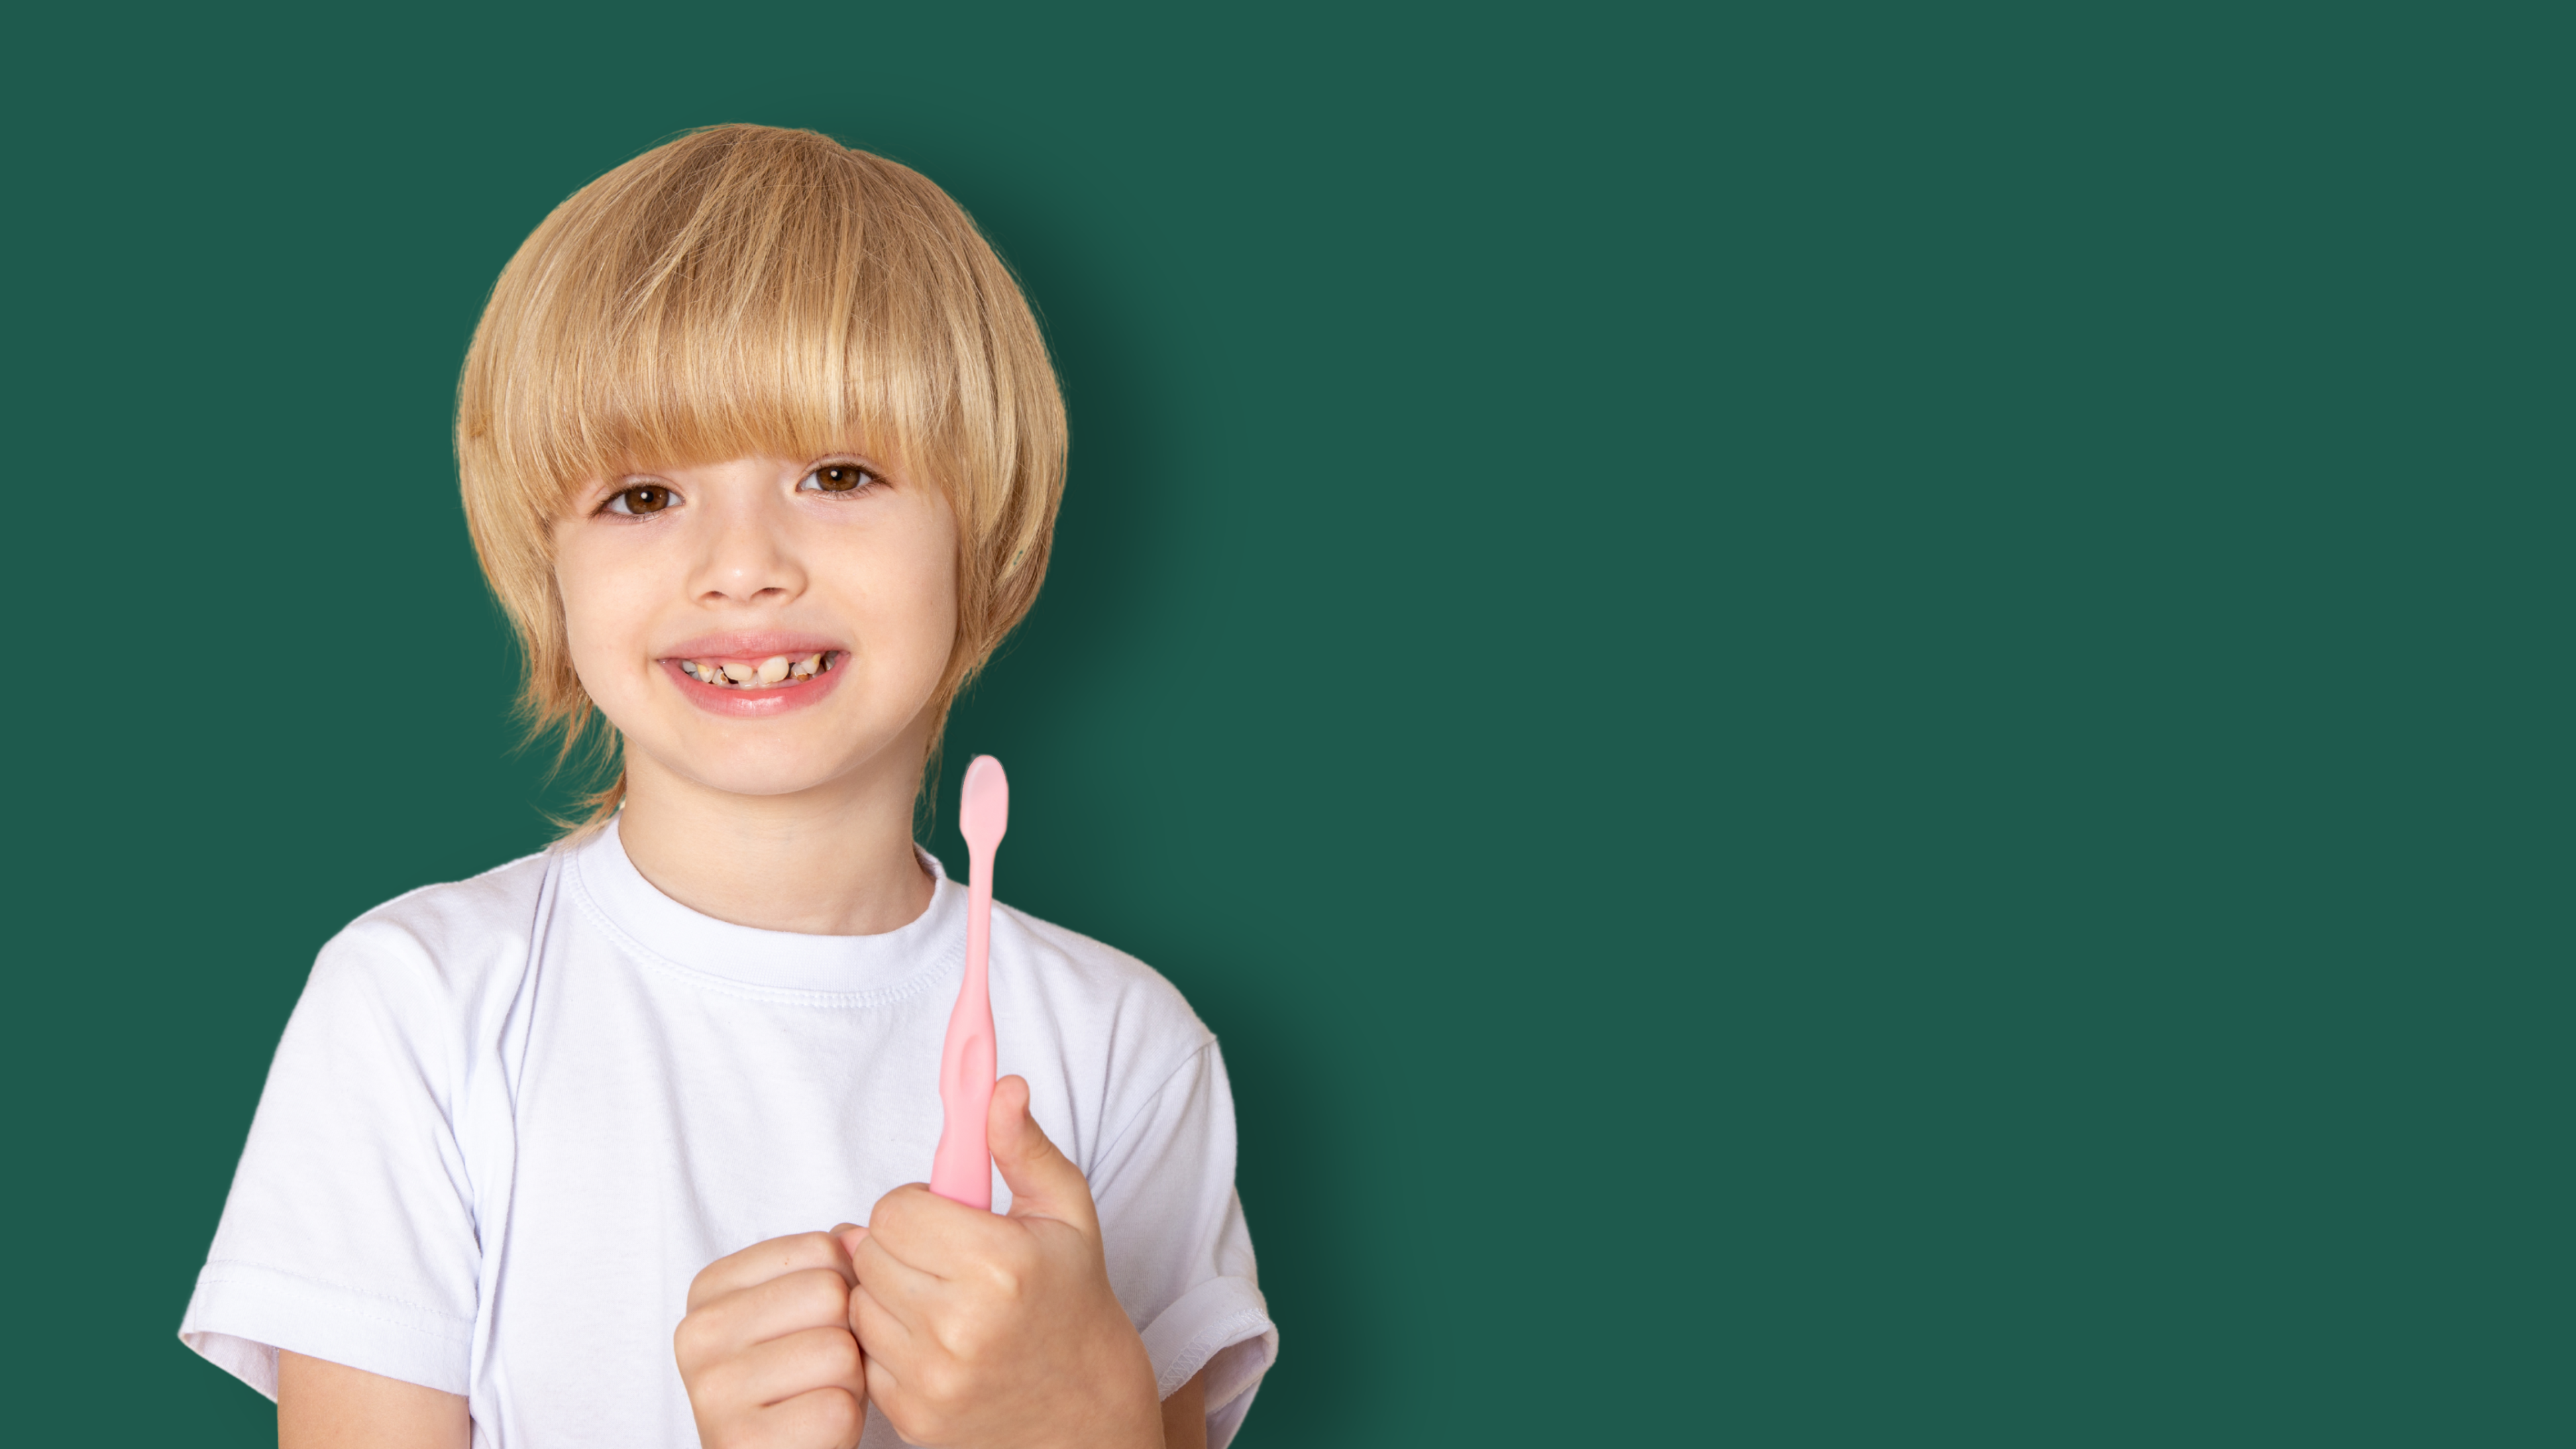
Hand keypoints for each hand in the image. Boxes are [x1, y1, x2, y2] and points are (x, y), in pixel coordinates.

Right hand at [676, 1231, 872, 1448]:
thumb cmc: (803, 1381)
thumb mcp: (814, 1312)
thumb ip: (834, 1263)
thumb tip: (857, 1234)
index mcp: (710, 1287)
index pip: (820, 1248)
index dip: (845, 1289)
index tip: (815, 1326)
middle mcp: (698, 1332)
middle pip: (830, 1295)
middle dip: (849, 1336)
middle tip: (820, 1371)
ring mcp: (712, 1388)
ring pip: (839, 1352)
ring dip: (850, 1382)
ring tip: (817, 1398)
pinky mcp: (740, 1440)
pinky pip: (837, 1410)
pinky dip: (843, 1424)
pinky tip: (813, 1431)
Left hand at [843, 1075, 1161, 1448]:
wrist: (1086, 1413)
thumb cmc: (1073, 1299)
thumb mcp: (1064, 1212)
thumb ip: (1023, 1145)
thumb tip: (1001, 1085)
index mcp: (1000, 1264)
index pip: (894, 1209)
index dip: (916, 1205)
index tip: (946, 1216)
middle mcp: (961, 1325)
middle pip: (868, 1253)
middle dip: (898, 1245)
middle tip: (943, 1256)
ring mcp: (933, 1377)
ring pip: (858, 1303)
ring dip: (887, 1292)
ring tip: (938, 1297)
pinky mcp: (910, 1415)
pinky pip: (862, 1354)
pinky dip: (886, 1342)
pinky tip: (932, 1341)